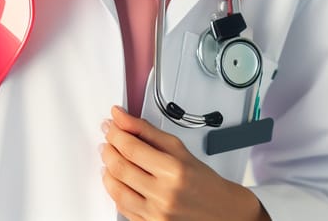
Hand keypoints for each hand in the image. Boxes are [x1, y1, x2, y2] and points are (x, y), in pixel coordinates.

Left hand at [100, 105, 268, 220]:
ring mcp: (157, 214)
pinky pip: (123, 208)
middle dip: (108, 148)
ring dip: (107, 169)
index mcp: (173, 170)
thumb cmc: (201, 179)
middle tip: (108, 139)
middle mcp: (164, 194)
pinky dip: (114, 190)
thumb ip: (146, 130)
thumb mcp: (177, 147)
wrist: (220, 210)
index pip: (131, 148)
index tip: (110, 124)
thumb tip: (121, 116)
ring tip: (109, 157)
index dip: (115, 133)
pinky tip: (116, 179)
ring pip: (116, 189)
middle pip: (120, 167)